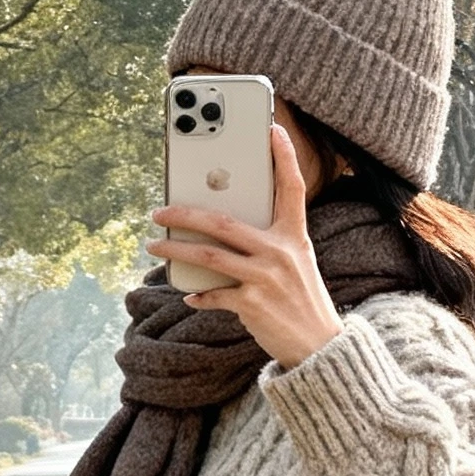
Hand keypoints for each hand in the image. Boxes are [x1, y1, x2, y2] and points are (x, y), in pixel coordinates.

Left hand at [146, 122, 344, 369]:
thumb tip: (225, 234)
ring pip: (209, 255)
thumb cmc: (303, 302)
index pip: (292, 188)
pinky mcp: (252, 304)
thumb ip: (270, 244)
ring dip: (176, 249)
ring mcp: (265, 277)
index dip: (284, 157)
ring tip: (155, 245)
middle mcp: (279, 252)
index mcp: (294, 237)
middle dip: (185, 213)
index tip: (272, 129)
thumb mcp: (297, 264)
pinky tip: (189, 294)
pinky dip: (199, 295)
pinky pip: (214, 295)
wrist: (319, 346)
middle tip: (160, 210)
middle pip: (223, 222)